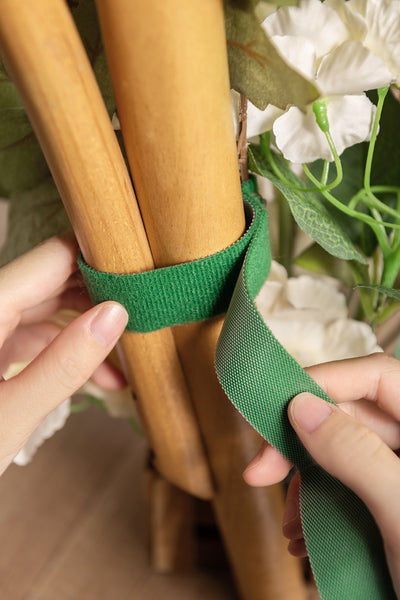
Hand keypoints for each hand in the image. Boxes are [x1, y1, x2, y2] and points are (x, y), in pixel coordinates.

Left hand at [0, 235, 127, 474]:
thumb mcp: (10, 417)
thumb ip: (63, 365)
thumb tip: (115, 315)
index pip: (53, 257)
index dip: (99, 259)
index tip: (143, 274)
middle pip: (55, 281)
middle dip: (103, 298)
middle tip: (148, 316)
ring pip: (51, 309)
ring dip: (91, 332)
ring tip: (127, 362)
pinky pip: (38, 335)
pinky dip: (70, 353)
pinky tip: (102, 381)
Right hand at [243, 354, 399, 596]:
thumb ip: (357, 454)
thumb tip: (302, 407)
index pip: (376, 375)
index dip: (325, 381)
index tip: (278, 411)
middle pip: (351, 416)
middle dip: (302, 445)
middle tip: (260, 473)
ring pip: (343, 454)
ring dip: (306, 484)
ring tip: (291, 525)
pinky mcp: (390, 503)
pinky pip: (347, 487)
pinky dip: (319, 507)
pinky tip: (305, 536)